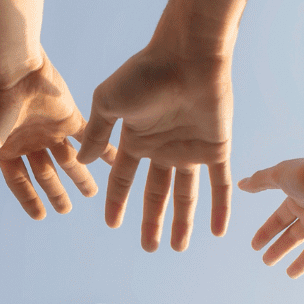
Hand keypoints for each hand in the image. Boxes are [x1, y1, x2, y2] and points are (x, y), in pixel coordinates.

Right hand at [0, 57, 97, 219]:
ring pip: (68, 158)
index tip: (41, 216)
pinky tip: (112, 161)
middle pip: (46, 172)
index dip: (29, 198)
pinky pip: (89, 137)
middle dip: (56, 191)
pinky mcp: (69, 116)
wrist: (11, 71)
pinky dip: (100, 150)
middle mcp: (29, 140)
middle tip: (67, 209)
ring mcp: (49, 128)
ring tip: (92, 192)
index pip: (19, 180)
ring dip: (80, 175)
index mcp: (6, 148)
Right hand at [76, 47, 233, 251]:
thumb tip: (82, 161)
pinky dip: (221, 208)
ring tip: (177, 248)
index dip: (117, 201)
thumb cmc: (144, 72)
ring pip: (187, 195)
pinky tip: (219, 232)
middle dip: (152, 221)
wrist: (188, 55)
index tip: (113, 224)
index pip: (124, 178)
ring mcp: (191, 149)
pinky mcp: (217, 147)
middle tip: (149, 248)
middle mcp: (163, 147)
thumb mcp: (107, 102)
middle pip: (156, 193)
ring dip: (182, 222)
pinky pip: (220, 185)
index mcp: (137, 137)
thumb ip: (95, 133)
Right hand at [240, 132, 303, 284]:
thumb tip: (241, 184)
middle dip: (280, 248)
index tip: (255, 245)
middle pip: (294, 236)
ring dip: (301, 262)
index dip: (267, 232)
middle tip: (267, 261)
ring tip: (290, 274)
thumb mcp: (279, 175)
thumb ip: (260, 180)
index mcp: (300, 200)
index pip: (280, 219)